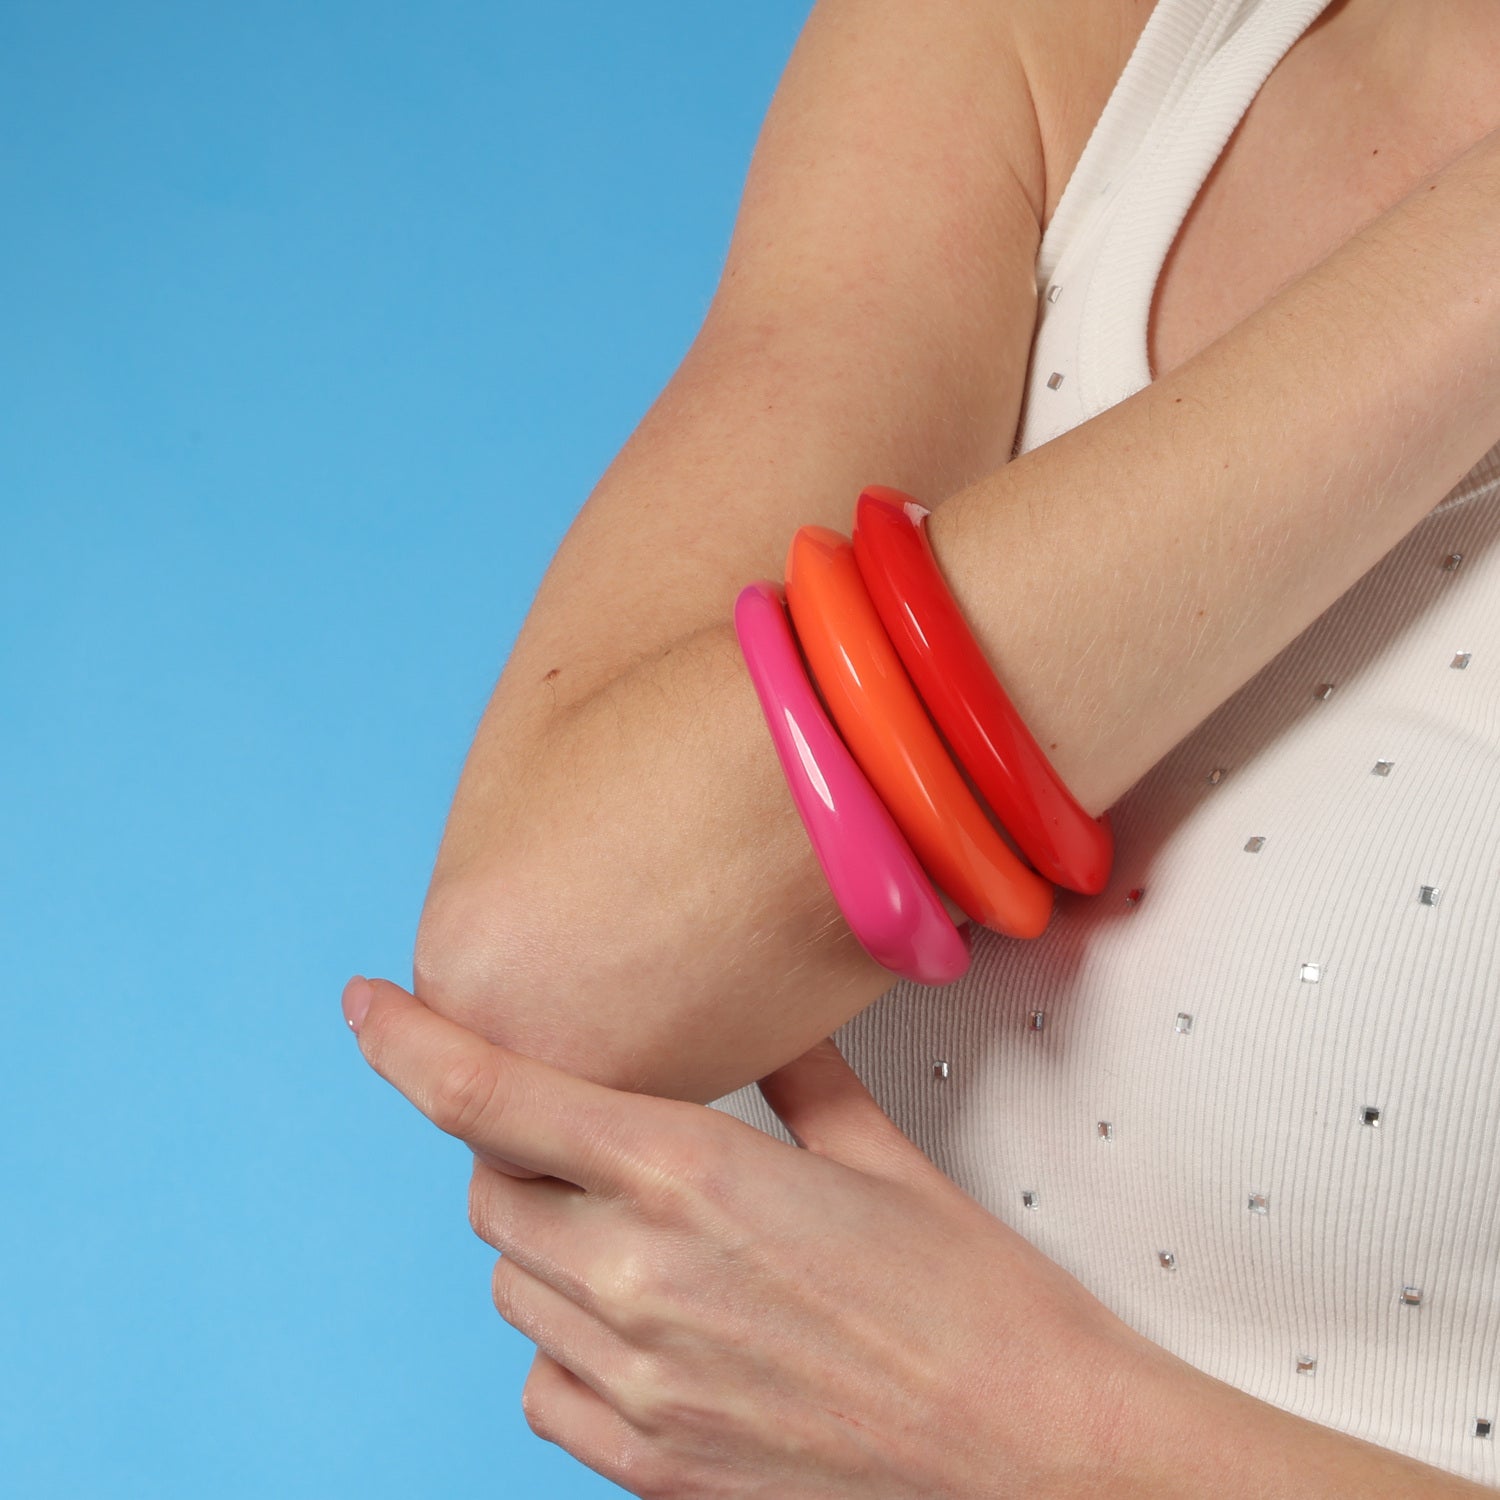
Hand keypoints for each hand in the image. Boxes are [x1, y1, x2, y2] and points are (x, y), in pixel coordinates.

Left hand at [343, 975, 1192, 1498]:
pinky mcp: (652, 1464)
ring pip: (511, 1285)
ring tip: (636, 1229)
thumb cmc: (975, 1303)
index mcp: (690, 1175)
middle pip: (490, 1190)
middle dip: (517, 1151)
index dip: (412, 1044)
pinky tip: (635, 1322)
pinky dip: (563, 1342)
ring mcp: (638, 1382)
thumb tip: (757, 1022)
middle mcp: (639, 1276)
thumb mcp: (881, 1156)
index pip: (492, 1096)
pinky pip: (543, 1386)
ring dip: (545, 1241)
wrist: (1032, 1453)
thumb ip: (792, 1075)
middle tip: (590, 1138)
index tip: (369, 1009)